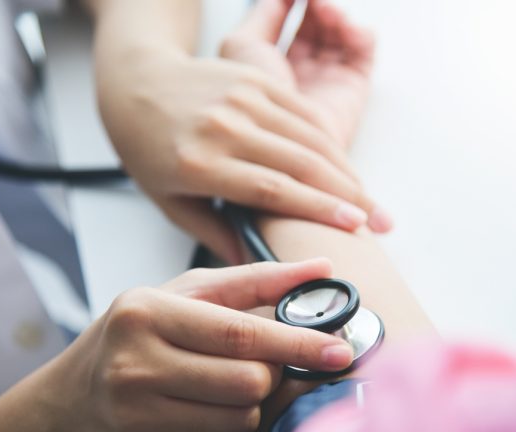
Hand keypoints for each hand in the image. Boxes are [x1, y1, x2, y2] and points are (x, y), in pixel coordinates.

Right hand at [48, 259, 352, 431]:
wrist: (75, 395)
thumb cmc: (139, 333)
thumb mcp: (187, 292)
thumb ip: (255, 279)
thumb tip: (320, 270)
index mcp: (146, 314)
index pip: (239, 333)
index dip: (295, 343)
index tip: (337, 349)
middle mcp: (135, 366)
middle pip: (249, 383)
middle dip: (267, 375)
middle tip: (252, 364)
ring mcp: (137, 418)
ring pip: (242, 420)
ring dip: (249, 405)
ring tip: (218, 386)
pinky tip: (203, 414)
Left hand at [92, 3, 385, 263]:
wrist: (136, 84)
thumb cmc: (149, 149)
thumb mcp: (170, 201)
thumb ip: (215, 234)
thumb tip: (256, 269)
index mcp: (199, 162)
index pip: (271, 188)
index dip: (317, 208)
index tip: (353, 227)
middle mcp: (224, 125)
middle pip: (301, 163)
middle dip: (349, 196)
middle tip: (379, 223)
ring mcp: (243, 97)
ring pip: (311, 137)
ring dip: (348, 171)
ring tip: (372, 202)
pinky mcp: (256, 79)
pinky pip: (304, 111)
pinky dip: (331, 140)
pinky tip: (347, 167)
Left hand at [221, 0, 375, 149]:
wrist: (268, 143)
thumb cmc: (244, 101)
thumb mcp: (241, 47)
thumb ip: (263, 15)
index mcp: (272, 68)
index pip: (289, 24)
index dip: (293, 3)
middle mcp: (301, 76)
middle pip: (317, 27)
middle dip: (316, 7)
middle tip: (312, 0)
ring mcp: (327, 82)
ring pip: (340, 35)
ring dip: (334, 15)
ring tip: (323, 9)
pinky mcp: (352, 90)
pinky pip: (362, 51)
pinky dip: (358, 31)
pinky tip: (342, 26)